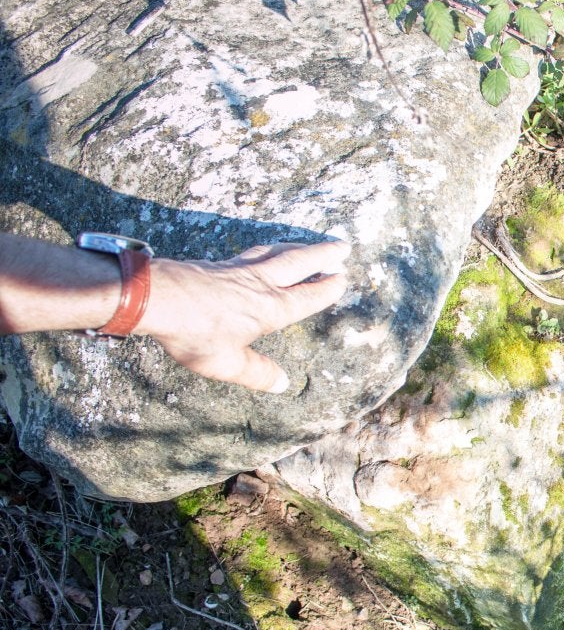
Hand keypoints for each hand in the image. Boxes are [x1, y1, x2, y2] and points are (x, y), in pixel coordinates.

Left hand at [135, 242, 349, 392]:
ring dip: (298, 247)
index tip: (343, 279)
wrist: (154, 297)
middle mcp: (259, 284)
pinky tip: (265, 251)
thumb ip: (257, 373)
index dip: (326, 288)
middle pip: (298, 263)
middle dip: (323, 255)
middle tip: (343, 246)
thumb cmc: (193, 332)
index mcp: (269, 308)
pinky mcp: (218, 264)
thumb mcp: (227, 363)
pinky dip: (269, 249)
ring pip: (276, 252)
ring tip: (311, 245)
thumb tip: (282, 384)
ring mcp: (238, 270)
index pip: (307, 297)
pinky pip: (253, 252)